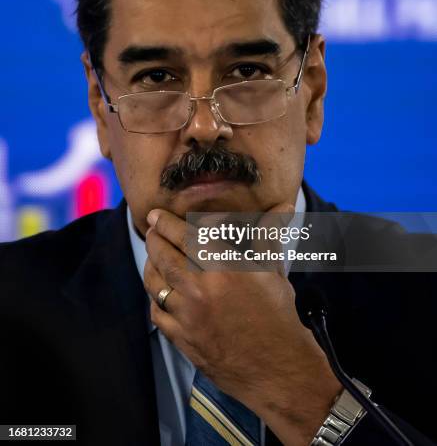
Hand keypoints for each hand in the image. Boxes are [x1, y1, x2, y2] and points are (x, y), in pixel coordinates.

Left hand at [143, 204, 340, 445]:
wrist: (277, 367)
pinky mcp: (182, 338)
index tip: (155, 215)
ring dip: (150, 265)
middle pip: (164, 255)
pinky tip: (160, 291)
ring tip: (152, 256)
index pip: (185, 235)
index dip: (166, 222)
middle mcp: (201, 288)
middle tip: (151, 229)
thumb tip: (283, 206)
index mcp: (223, 267)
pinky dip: (155, 298)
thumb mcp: (273, 270)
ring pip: (155, 283)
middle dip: (154, 238)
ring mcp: (188, 315)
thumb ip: (269, 235)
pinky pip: (157, 313)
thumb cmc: (278, 316)